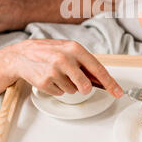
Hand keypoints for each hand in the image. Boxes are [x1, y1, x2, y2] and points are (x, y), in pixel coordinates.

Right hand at [0, 39, 123, 97]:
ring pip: (72, 91)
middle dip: (84, 88)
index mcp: (75, 49)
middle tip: (78, 84)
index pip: (98, 69)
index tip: (118, 92)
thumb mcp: (69, 50)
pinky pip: (60, 93)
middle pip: (85, 86)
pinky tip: (50, 77)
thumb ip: (85, 63)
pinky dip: (57, 88)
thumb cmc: (50, 51)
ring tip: (58, 74)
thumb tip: (102, 79)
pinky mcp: (44, 82)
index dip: (110, 83)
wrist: (23, 54)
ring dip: (68, 86)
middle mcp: (65, 59)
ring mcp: (54, 71)